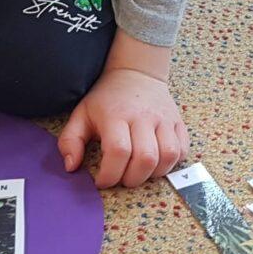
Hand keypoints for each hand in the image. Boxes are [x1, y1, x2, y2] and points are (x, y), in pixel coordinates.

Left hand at [57, 67, 188, 188]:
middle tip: (121, 178)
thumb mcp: (81, 114)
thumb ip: (70, 141)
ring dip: (154, 174)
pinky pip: (182, 150)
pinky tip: (156, 162)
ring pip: (168, 156)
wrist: (136, 73)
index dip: (110, 175)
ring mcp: (164, 119)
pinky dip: (171, 164)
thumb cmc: (107, 98)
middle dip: (132, 179)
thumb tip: (72, 167)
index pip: (118, 152)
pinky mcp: (178, 122)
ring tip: (139, 172)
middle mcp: (143, 116)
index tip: (102, 181)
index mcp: (117, 115)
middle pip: (146, 158)